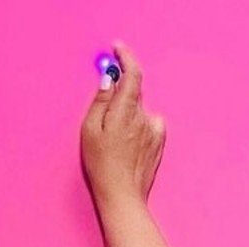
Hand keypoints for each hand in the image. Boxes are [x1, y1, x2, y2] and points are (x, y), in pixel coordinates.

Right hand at [80, 40, 165, 209]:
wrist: (122, 195)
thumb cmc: (102, 165)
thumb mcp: (90, 130)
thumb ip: (100, 101)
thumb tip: (109, 80)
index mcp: (126, 112)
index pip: (133, 74)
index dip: (126, 57)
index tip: (118, 49)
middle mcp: (144, 118)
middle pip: (134, 91)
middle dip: (120, 92)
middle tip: (105, 107)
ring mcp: (154, 131)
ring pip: (140, 109)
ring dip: (128, 112)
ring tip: (115, 135)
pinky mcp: (158, 143)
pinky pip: (150, 124)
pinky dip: (140, 125)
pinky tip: (129, 142)